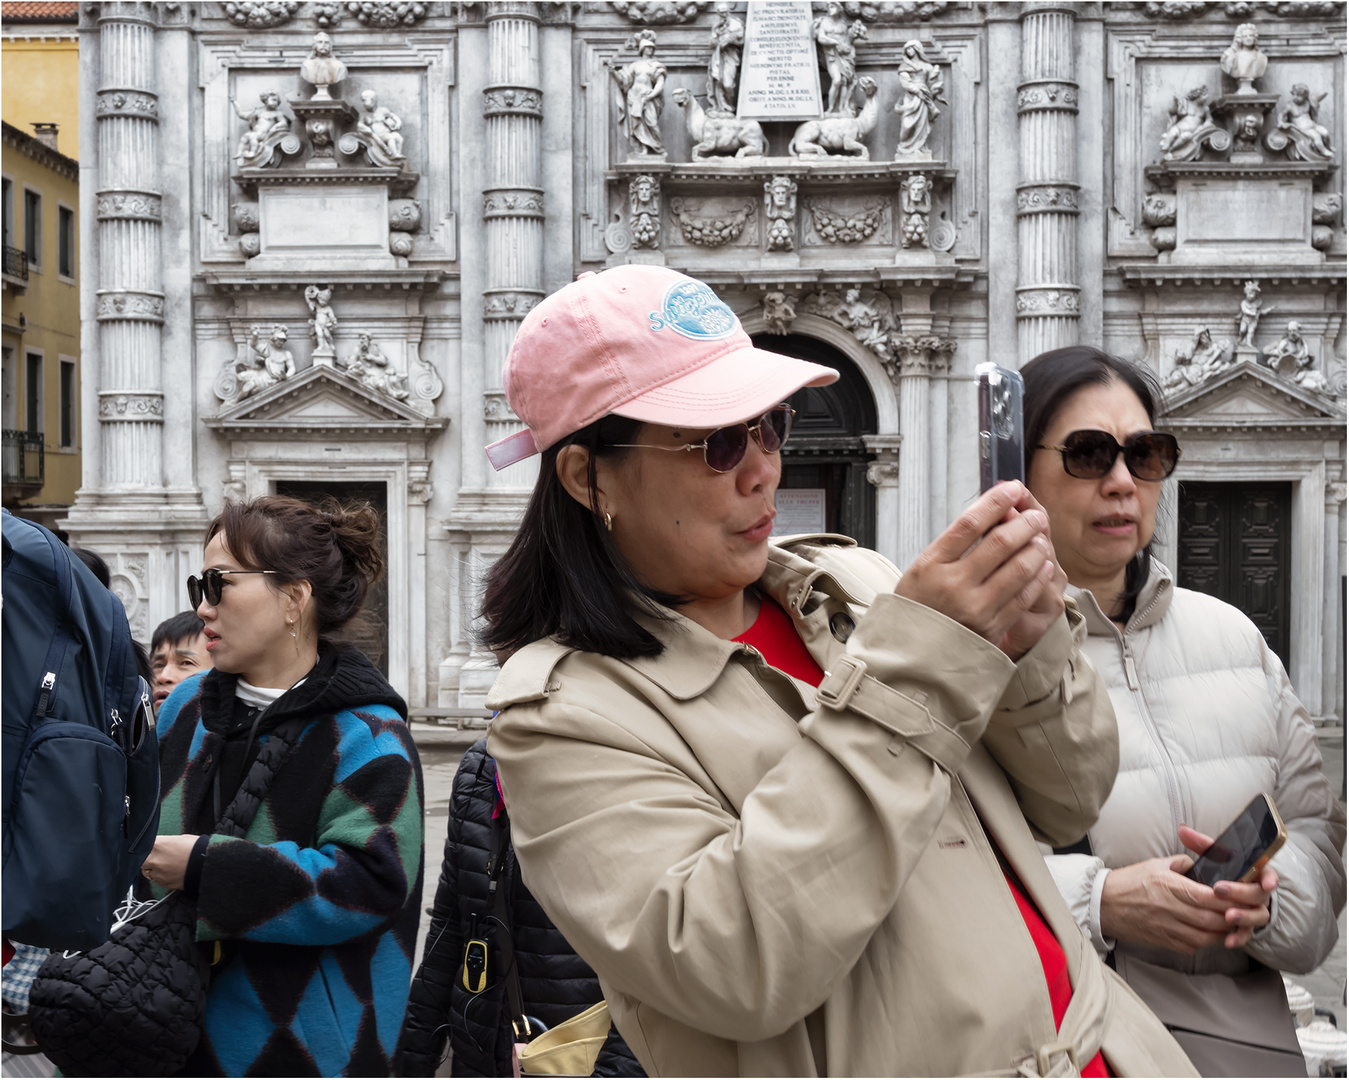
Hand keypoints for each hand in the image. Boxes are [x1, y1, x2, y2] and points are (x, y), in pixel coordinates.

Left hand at [141, 834, 197, 891]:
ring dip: (153, 869)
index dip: (146, 846)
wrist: (208, 864)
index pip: (142, 845)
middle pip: (139, 860)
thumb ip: (165, 842)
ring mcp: (158, 873)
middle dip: (145, 859)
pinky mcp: (163, 883)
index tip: (148, 847)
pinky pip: (156, 880)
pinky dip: (161, 877)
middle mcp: (154, 859)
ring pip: (147, 872)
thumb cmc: (197, 848)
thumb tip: (160, 845)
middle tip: (154, 858)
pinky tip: (171, 872)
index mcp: (158, 844)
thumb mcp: (180, 838)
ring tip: (166, 866)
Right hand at [895, 482, 1055, 659]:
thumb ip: (952, 546)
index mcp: (931, 565)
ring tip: (1040, 539)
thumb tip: (989, 514)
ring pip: (1018, 568)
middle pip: (1000, 543)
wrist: (911, 655)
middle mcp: (953, 584)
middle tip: (1035, 515)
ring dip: (1036, 548)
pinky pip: (1023, 596)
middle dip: (1024, 523)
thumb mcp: (922, 570)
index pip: (970, 523)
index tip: (1012, 488)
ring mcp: (974, 607)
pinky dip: (1037, 577)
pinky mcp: (991, 627)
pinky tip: (1042, 566)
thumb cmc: (917, 608)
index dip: (996, 502)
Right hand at [1099, 854, 1235, 952]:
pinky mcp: (1163, 941)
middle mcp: (1169, 907)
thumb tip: (1203, 864)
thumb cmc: (1128, 881)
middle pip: (1211, 918)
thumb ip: (1182, 863)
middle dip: (1231, 917)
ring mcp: (1167, 927)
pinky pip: (1192, 946)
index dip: (1228, 898)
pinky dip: (1205, 941)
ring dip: (1221, 932)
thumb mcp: (1155, 864)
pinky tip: (1209, 933)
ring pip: (1206, 936)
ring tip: (1228, 924)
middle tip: (1242, 912)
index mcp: (1168, 885)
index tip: (1239, 895)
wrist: (1102, 904)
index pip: (1208, 896)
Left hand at [1179, 824, 1275, 948]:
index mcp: (1254, 873)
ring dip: (1244, 917)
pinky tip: (1227, 941)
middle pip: (1259, 895)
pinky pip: (1245, 934)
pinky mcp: (1245, 927)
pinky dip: (1238, 938)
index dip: (1269, 878)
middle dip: (1242, 893)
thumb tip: (1183, 830)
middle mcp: (1258, 893)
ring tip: (1228, 917)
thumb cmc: (1220, 872)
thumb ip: (1202, 844)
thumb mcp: (1214, 857)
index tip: (1266, 883)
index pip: (1268, 873)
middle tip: (1221, 891)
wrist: (1224, 895)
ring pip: (1257, 916)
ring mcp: (1254, 911)